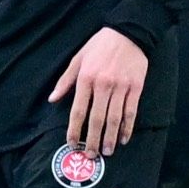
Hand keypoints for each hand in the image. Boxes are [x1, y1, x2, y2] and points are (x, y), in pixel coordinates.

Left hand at [48, 26, 148, 155]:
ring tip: (107, 152)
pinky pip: (131, 111)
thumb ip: (65, 80)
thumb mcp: (78, 58)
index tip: (72, 143)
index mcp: (86, 78)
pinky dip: (127, 127)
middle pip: (97, 119)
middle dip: (93, 140)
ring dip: (111, 138)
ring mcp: (121, 87)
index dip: (75, 129)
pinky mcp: (136, 87)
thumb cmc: (100, 45)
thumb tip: (52, 99)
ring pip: (115, 118)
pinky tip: (124, 138)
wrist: (129, 32)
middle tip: (90, 155)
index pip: (78, 110)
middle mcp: (103, 85)